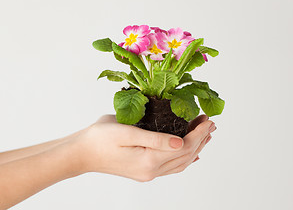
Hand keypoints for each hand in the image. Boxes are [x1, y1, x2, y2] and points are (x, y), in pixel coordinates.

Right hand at [72, 114, 215, 181]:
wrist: (81, 153)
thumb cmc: (99, 139)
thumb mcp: (126, 132)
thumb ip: (155, 139)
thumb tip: (181, 142)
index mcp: (149, 160)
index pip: (184, 146)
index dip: (199, 133)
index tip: (208, 120)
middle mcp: (152, 170)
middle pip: (186, 155)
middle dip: (201, 138)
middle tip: (211, 124)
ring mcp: (148, 172)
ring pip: (181, 162)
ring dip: (195, 147)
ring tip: (205, 135)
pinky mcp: (144, 170)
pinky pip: (171, 167)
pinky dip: (184, 158)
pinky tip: (190, 153)